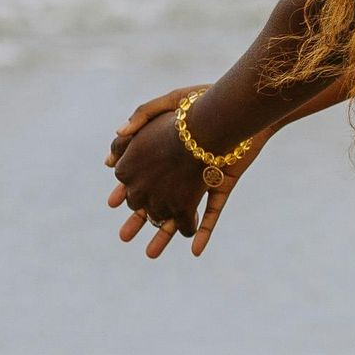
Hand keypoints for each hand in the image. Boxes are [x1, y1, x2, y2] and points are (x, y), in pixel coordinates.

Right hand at [105, 89, 267, 257]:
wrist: (241, 106)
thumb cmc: (204, 100)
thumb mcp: (171, 100)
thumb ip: (143, 114)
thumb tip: (118, 133)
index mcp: (169, 151)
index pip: (140, 176)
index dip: (125, 190)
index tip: (113, 204)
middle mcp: (184, 168)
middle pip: (156, 201)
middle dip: (139, 220)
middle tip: (123, 238)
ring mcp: (203, 178)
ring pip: (181, 213)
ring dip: (166, 234)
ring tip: (150, 254)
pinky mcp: (223, 183)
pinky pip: (213, 212)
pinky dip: (205, 231)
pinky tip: (196, 251)